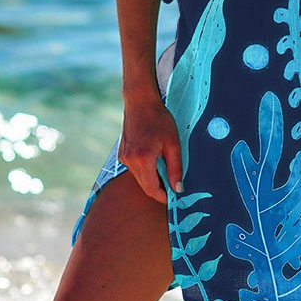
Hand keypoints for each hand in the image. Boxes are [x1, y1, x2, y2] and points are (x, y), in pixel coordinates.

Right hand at [118, 88, 183, 204]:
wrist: (140, 102)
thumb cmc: (159, 120)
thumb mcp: (173, 143)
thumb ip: (176, 168)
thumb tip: (178, 189)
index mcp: (143, 159)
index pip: (151, 189)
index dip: (163, 196)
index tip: (174, 198)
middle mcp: (129, 161)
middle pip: (144, 185)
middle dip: (159, 188)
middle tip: (174, 186)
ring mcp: (123, 157)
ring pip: (139, 177)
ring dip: (152, 178)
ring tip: (166, 167)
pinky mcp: (122, 154)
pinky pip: (135, 168)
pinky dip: (145, 169)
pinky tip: (155, 157)